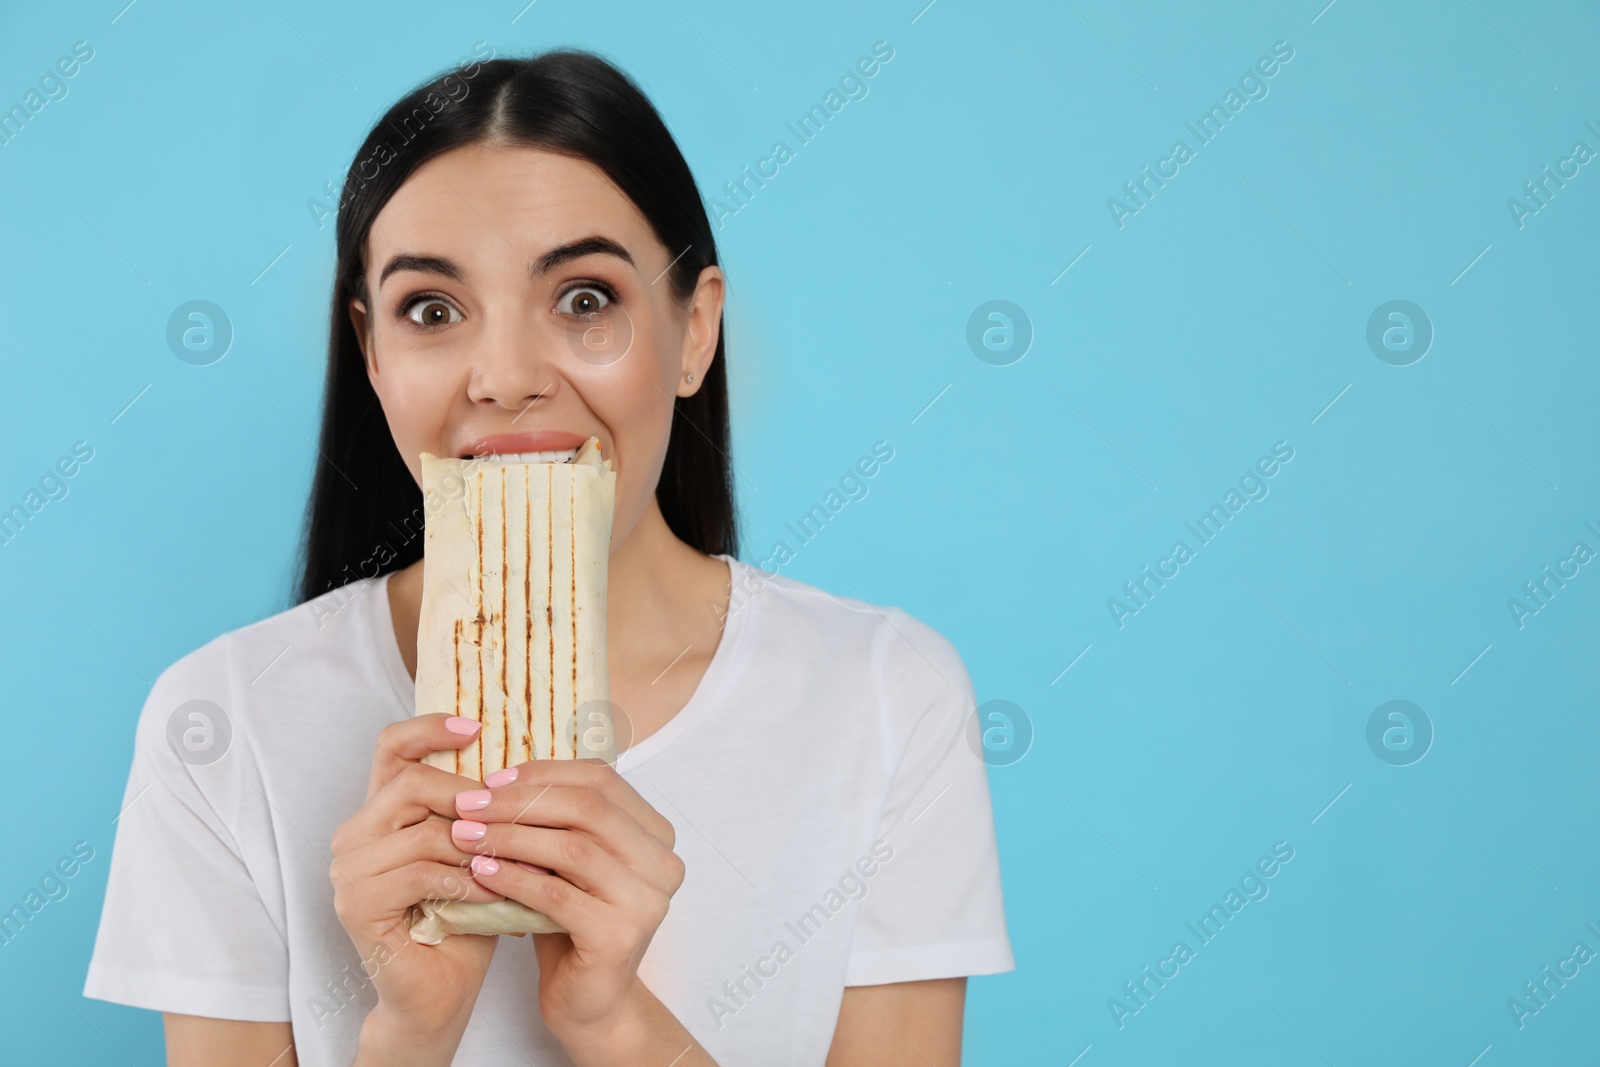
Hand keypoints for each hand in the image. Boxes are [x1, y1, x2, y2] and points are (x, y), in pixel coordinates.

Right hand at [330, 714, 507, 1051]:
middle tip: (514, 820)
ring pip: (423, 831)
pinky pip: (420, 874)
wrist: (443, 988)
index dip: (429, 728)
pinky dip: (467, 880)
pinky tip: (494, 891)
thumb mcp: (481, 847)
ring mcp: (348, 870)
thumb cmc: (467, 912)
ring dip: (478, 847)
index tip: (477, 726)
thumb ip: (483, 806)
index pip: (391, 746)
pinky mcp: (355, 904)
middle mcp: (354, 833)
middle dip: (470, 799)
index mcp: (382, 810)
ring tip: (517, 862)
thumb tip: (529, 755)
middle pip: (410, 783)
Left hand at [450, 757, 685, 1043]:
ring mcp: (647, 901)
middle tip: (469, 803)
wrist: (589, 1002)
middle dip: (521, 800)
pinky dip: (514, 878)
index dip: (544, 772)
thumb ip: (556, 820)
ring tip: (465, 834)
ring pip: (572, 848)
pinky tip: (480, 871)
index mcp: (657, 834)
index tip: (492, 777)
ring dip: (510, 836)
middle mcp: (663, 863)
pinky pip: (557, 895)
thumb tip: (502, 773)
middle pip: (588, 808)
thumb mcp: (568, 862)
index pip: (602, 779)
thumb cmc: (573, 924)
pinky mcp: (620, 936)